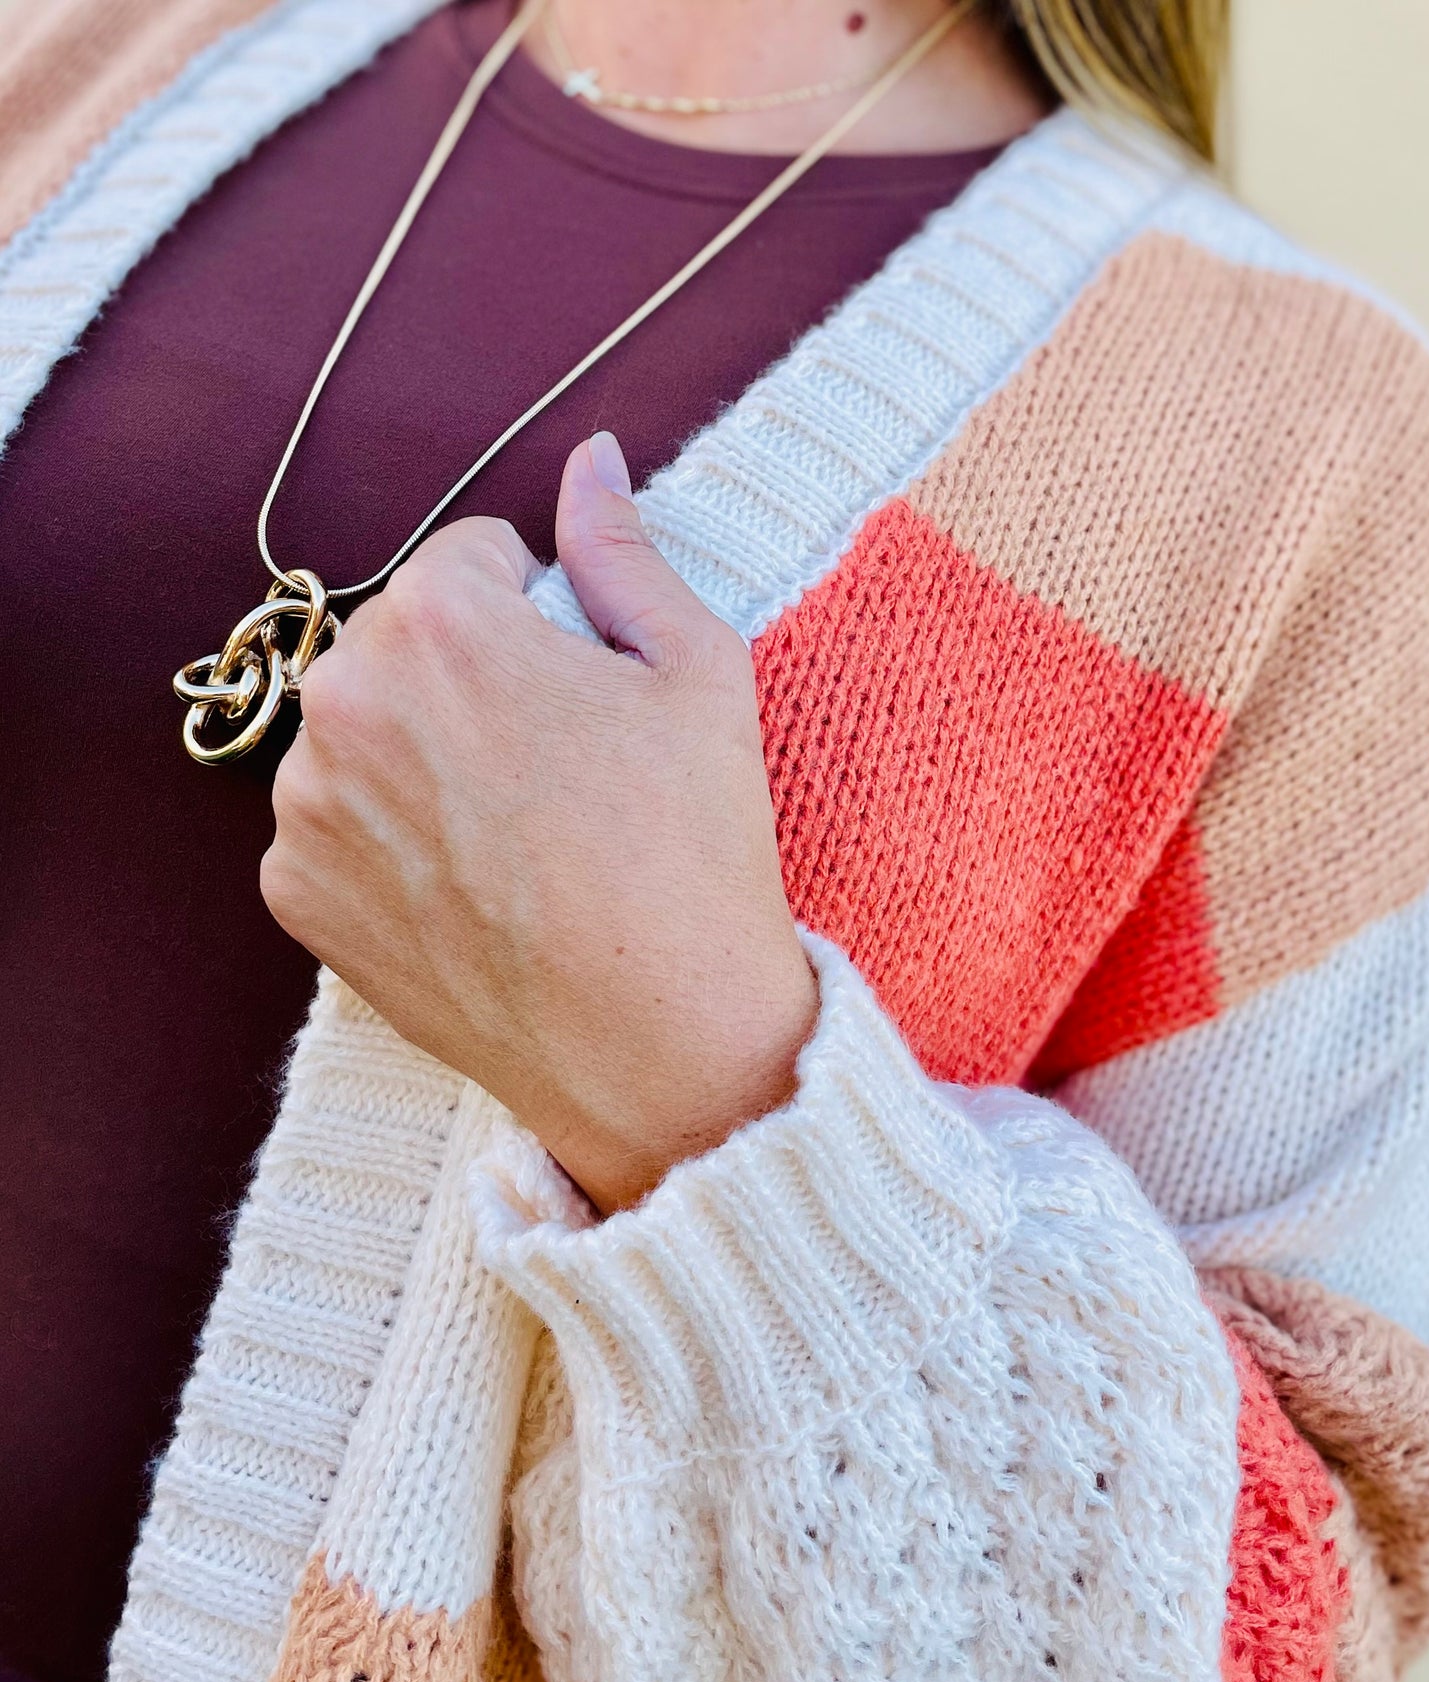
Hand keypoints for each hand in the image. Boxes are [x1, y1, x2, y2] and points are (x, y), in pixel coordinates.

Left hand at [260, 433, 818, 1215]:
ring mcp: (306, 805)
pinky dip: (389, 845)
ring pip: (364, 735)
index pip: (470, 561)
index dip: (541, 620)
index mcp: (436, 618)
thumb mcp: (698, 673)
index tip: (584, 696)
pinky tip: (471, 890)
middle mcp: (342, 697)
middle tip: (560, 774)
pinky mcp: (295, 892)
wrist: (657, 1040)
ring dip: (421, 760)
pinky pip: (336, 827)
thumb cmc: (691, 852)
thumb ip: (622, 550)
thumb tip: (590, 458)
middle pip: (404, 644)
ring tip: (517, 840)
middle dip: (469, 682)